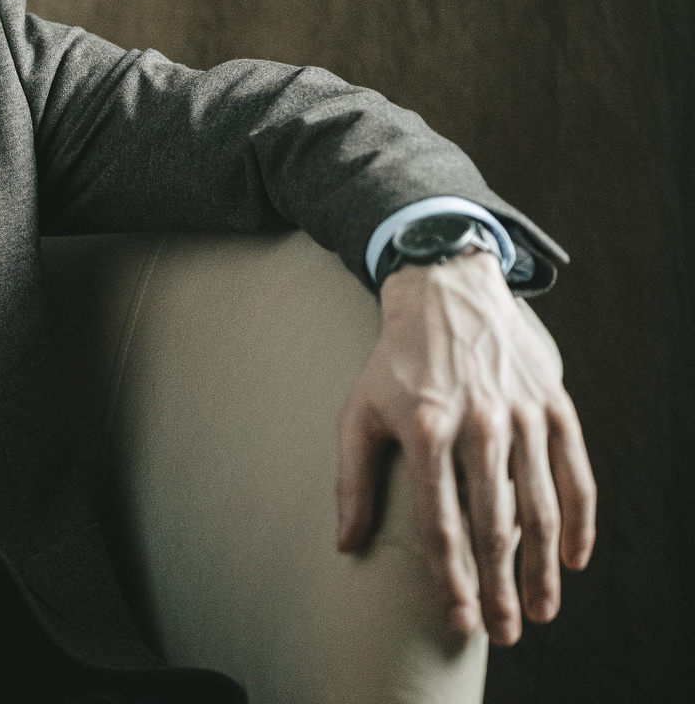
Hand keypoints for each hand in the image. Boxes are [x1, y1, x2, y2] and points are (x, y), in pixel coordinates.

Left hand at [335, 252, 594, 644]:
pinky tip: (573, 558)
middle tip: (504, 633)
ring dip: (544, 567)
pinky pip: (575, 473)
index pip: (439, 522)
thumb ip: (351, 480)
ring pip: (539, 506)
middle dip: (501, 586)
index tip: (459, 619)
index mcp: (425, 428)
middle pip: (494, 524)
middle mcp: (477, 423)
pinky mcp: (554, 405)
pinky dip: (579, 519)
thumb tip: (345, 544)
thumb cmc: (394, 362)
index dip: (451, 577)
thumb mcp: (358, 411)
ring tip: (540, 611)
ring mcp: (521, 414)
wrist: (446, 292)